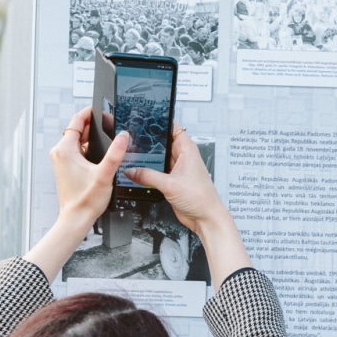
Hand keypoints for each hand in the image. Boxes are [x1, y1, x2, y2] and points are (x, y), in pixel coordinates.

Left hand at [24, 108, 127, 280]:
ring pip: (79, 141)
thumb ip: (115, 154)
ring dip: (93, 140)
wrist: (76, 218)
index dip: (89, 112)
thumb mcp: (105, 174)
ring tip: (109, 143)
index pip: (76, 121)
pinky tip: (101, 158)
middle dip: (95, 127)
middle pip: (78, 130)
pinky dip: (89, 150)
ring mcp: (62, 160)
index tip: (100, 108)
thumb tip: (123, 137)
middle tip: (111, 126)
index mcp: (65, 150)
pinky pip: (78, 151)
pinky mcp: (66, 167)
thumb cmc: (85, 200)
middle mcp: (60, 153)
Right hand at [125, 124, 251, 281]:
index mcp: (187, 149)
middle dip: (148, 142)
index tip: (144, 119)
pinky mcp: (172, 180)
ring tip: (131, 155)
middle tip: (131, 139)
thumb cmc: (200, 198)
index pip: (171, 128)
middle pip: (162, 143)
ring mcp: (177, 169)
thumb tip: (132, 171)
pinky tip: (137, 172)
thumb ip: (148, 176)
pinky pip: (157, 172)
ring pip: (158, 158)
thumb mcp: (170, 184)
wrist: (205, 218)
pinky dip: (148, 172)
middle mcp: (182, 156)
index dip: (158, 122)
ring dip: (147, 159)